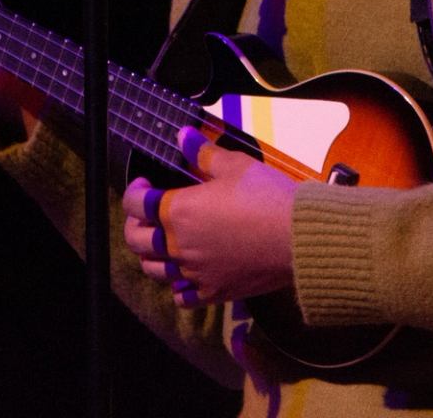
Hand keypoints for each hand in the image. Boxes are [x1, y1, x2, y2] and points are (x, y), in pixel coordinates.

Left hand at [122, 127, 296, 307]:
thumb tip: (183, 135)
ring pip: (154, 270)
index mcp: (178, 211)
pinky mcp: (214, 292)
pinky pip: (182, 297)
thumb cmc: (266, 197)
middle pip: (135, 240)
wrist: (298, 237)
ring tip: (161, 242)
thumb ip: (204, 152)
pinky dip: (177, 287)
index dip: (134, 190)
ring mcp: (195, 272)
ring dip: (150, 255)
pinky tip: (185, 275)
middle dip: (134, 223)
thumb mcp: (235, 165)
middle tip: (145, 213)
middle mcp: (179, 245)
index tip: (144, 183)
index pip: (135, 204)